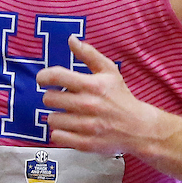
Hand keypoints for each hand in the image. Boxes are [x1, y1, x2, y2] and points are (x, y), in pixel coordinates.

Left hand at [38, 36, 160, 155]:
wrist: (139, 129)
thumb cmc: (121, 97)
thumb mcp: (109, 72)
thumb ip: (89, 54)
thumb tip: (71, 39)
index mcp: (92, 85)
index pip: (56, 76)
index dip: (43, 77)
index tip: (42, 80)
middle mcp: (88, 105)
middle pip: (49, 98)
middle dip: (52, 98)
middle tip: (61, 99)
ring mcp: (86, 126)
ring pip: (51, 119)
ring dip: (56, 116)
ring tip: (67, 115)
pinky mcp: (85, 143)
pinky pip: (57, 136)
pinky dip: (60, 133)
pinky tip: (69, 128)